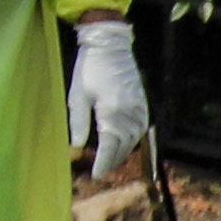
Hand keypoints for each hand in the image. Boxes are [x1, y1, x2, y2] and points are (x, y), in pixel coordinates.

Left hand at [67, 16, 149, 178]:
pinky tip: (124, 143)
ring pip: (134, 140)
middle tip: (101, 171)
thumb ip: (78, 122)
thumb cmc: (90, 68)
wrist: (111, 45)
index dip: (102, 163)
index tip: (96, 175)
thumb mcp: (77, 95)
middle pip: (123, 146)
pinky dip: (133, 140)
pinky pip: (141, 129)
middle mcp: (129, 113)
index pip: (109, 146)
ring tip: (111, 160)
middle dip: (112, 161)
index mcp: (111, 111)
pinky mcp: (143, 103)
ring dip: (123, 153)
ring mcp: (139, 108)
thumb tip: (77, 146)